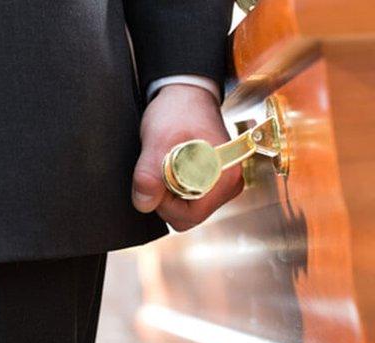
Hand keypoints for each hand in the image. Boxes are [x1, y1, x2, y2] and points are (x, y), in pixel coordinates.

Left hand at [132, 84, 243, 230]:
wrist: (186, 94)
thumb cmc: (178, 111)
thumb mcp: (157, 141)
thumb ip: (148, 175)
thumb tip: (145, 203)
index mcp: (224, 177)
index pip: (190, 216)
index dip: (165, 204)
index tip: (155, 181)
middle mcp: (229, 184)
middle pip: (189, 216)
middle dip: (167, 201)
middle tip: (158, 171)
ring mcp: (223, 185)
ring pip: (188, 210)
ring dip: (170, 194)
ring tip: (166, 166)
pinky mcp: (214, 182)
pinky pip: (190, 200)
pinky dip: (176, 190)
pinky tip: (172, 169)